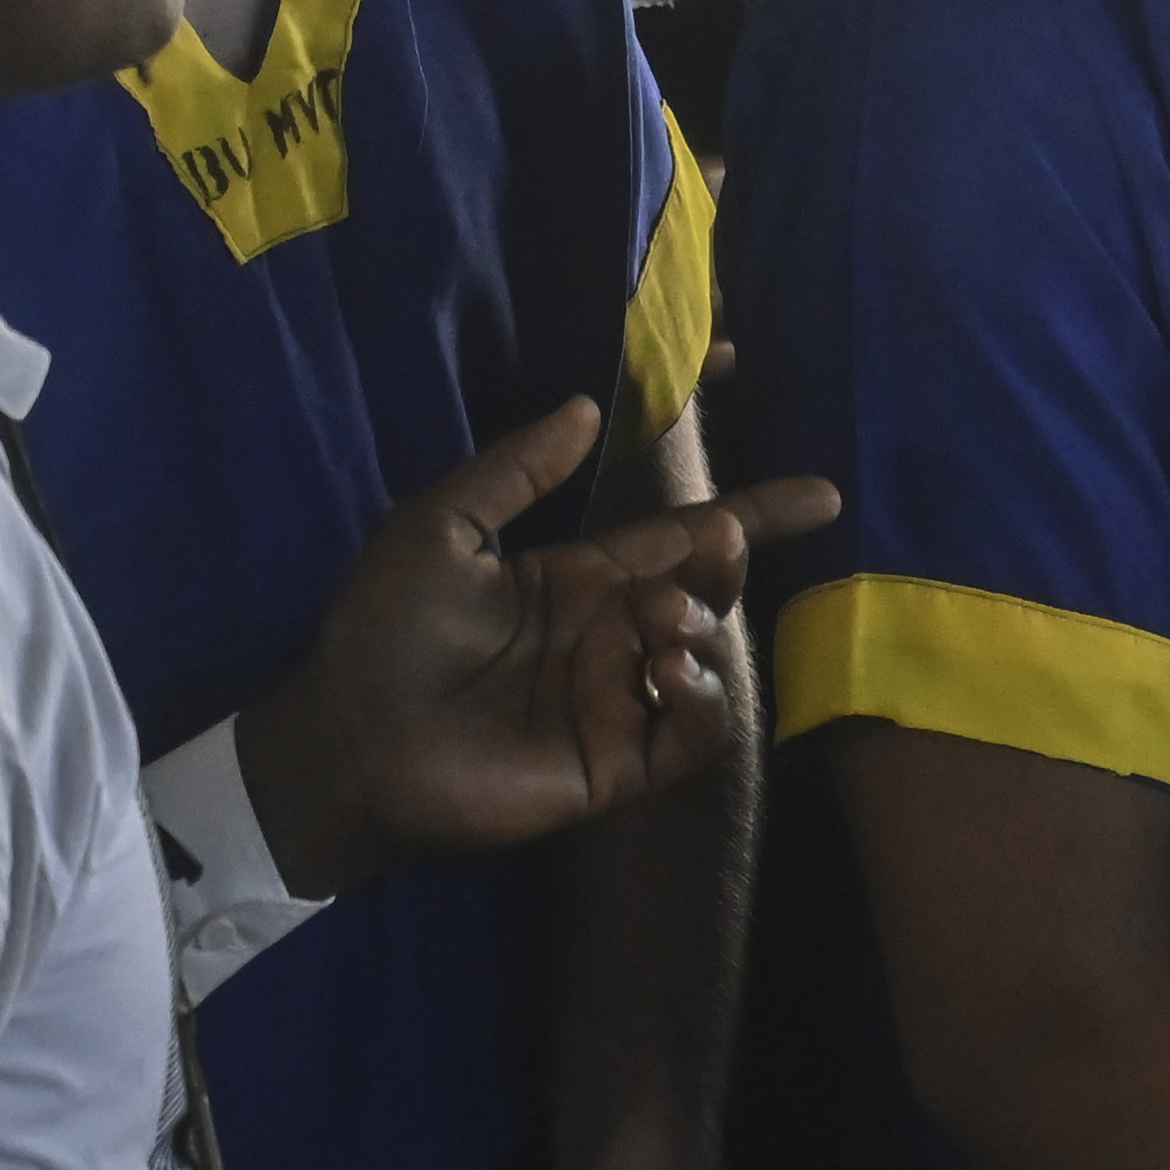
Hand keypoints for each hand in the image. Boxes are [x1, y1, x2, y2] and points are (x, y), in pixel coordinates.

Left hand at [237, 396, 837, 896]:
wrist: (348, 738)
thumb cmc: (384, 630)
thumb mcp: (439, 526)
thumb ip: (517, 470)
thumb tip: (588, 405)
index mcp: (577, 581)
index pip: (679, 539)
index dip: (752, 513)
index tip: (820, 493)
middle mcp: (610, 638)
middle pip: (706, 593)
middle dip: (727, 563)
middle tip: (719, 543)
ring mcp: (618, 702)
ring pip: (711, 659)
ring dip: (706, 627)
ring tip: (660, 623)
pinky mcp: (616, 765)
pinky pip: (692, 734)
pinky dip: (704, 699)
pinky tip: (669, 669)